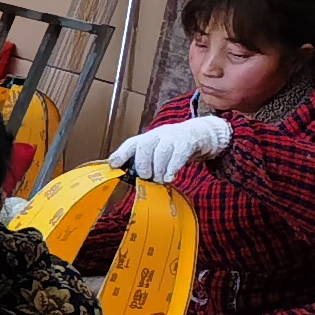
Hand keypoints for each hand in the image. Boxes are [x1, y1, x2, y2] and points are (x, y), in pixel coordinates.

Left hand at [108, 114, 229, 182]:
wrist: (201, 133)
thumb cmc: (174, 146)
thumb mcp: (157, 150)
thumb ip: (144, 162)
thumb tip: (128, 176)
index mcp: (148, 137)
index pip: (131, 143)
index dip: (121, 154)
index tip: (113, 165)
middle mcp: (158, 134)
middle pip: (144, 146)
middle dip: (143, 164)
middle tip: (146, 176)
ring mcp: (172, 137)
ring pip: (161, 152)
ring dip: (158, 169)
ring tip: (159, 180)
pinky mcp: (187, 143)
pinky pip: (178, 155)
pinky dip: (172, 168)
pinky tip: (170, 178)